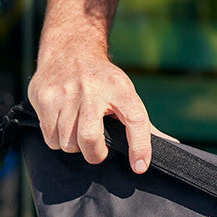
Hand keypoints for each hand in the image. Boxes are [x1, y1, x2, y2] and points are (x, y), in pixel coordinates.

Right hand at [27, 48, 153, 172]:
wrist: (72, 49)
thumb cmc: (104, 81)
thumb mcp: (126, 94)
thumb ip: (143, 123)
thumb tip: (171, 144)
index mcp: (121, 89)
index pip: (136, 120)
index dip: (140, 146)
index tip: (140, 166)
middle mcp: (93, 89)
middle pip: (91, 138)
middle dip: (94, 154)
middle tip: (97, 150)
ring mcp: (66, 93)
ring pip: (67, 143)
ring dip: (74, 146)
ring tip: (79, 131)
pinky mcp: (45, 97)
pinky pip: (50, 137)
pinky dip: (57, 139)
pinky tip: (63, 124)